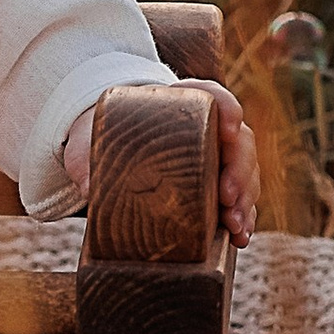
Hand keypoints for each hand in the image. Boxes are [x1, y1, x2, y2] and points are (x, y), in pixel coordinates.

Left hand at [63, 83, 258, 243]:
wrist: (114, 149)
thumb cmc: (109, 135)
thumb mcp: (94, 139)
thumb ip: (88, 157)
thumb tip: (87, 186)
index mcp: (182, 104)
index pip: (212, 96)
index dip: (226, 108)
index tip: (228, 127)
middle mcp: (210, 129)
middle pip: (239, 142)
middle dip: (239, 170)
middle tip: (227, 197)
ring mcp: (219, 159)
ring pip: (246, 174)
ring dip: (245, 201)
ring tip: (234, 226)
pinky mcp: (219, 188)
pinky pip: (241, 202)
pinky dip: (243, 219)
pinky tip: (239, 237)